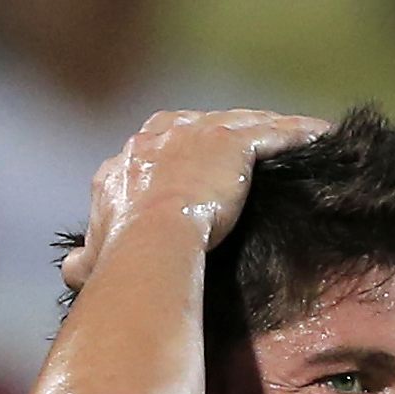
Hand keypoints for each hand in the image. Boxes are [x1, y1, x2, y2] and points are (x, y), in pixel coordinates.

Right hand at [59, 109, 329, 292]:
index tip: (199, 169)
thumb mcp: (95, 259)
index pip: (156, 149)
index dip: (180, 157)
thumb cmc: (121, 262)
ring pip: (241, 124)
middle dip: (227, 134)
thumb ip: (85, 258)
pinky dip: (299, 133)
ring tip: (301, 138)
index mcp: (124, 165)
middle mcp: (157, 138)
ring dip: (271, 128)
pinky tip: (322, 136)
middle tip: (256, 149)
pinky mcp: (233, 141)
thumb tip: (72, 268)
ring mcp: (196, 134)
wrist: (149, 248)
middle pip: (201, 128)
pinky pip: (274, 132)